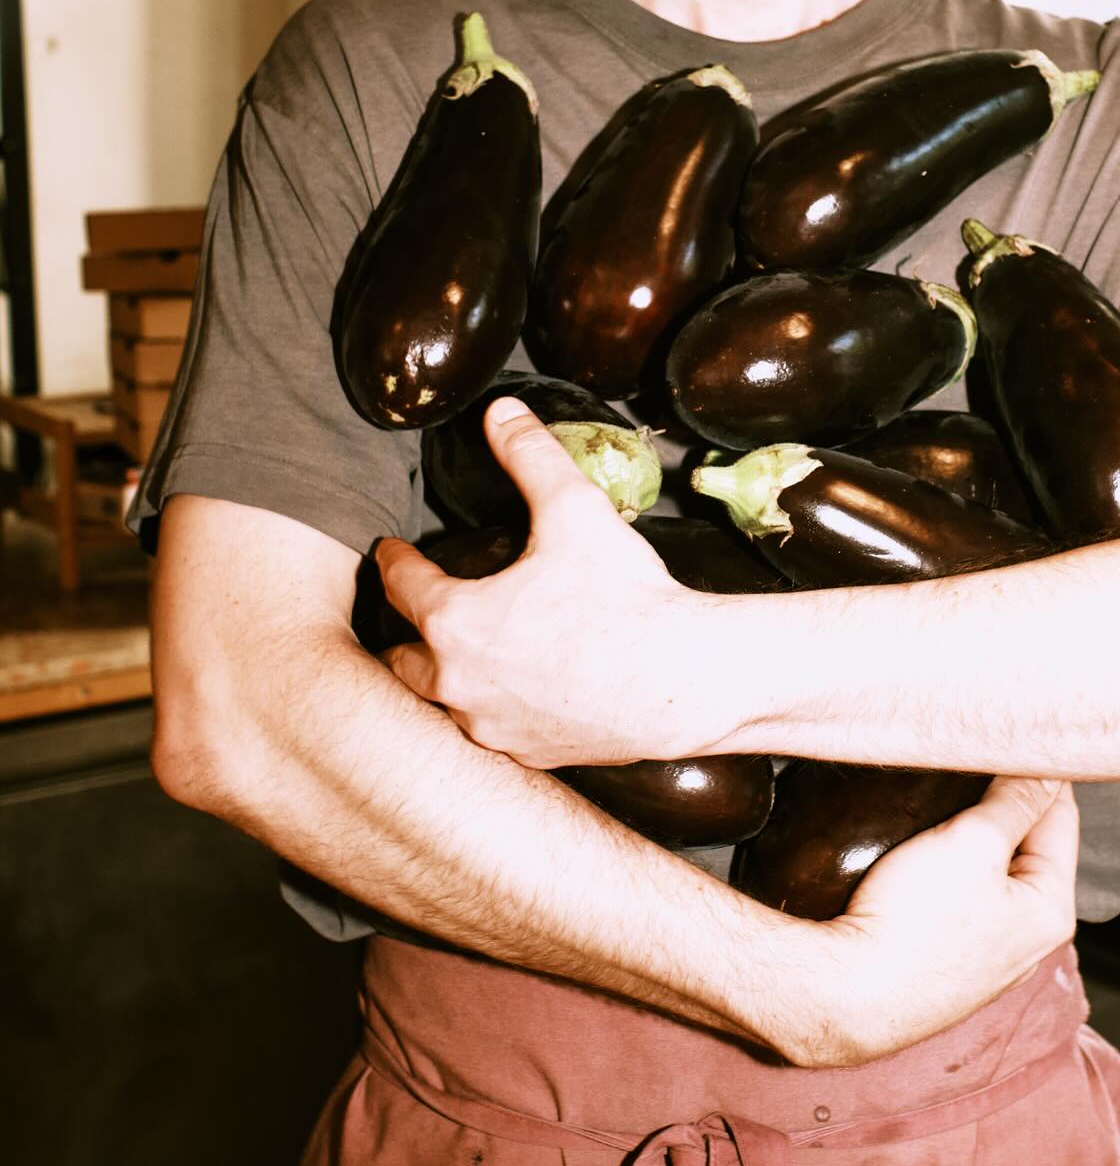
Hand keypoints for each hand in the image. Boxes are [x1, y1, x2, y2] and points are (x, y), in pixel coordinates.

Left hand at [378, 399, 710, 765]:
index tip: (392, 551)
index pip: (402, 585)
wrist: (680, 681)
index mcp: (454, 622)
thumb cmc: (623, 596)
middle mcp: (458, 683)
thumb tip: (500, 411)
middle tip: (410, 610)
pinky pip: (490, 730)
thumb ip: (530, 455)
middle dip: (400, 632)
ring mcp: (492, 727)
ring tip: (454, 653)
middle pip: (400, 660)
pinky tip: (509, 692)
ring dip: (440, 676)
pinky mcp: (529, 754)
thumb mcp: (573, 509)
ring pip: (441, 703)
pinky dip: (488, 707)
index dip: (395, 560)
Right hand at [779, 778, 1078, 1067]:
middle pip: (1025, 842)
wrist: (848, 995)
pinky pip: (958, 892)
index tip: (1011, 733)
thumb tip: (1046, 766)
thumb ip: (1015, 801)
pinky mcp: (945, 956)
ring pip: (988, 867)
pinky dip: (947, 862)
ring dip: (971, 830)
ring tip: (943, 794)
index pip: (1060, 816)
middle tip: (971, 758)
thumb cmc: (915, 926)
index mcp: (1050, 910)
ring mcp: (984, 950)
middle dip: (1001, 800)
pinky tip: (921, 844)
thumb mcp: (973, 844)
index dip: (1036, 770)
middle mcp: (1026, 937)